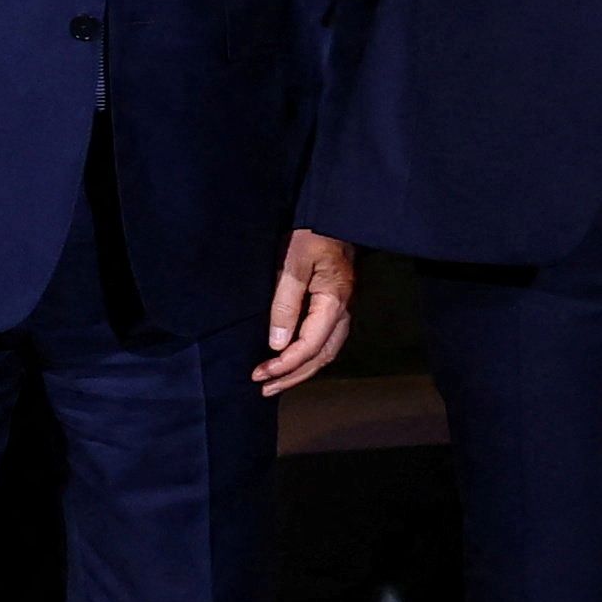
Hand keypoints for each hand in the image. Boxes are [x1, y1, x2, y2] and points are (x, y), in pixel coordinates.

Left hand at [255, 229, 357, 394]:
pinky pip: (323, 339)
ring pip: (325, 351)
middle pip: (321, 356)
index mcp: (334, 302)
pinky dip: (306, 356)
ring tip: (274, 382)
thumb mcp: (293, 263)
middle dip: (292, 375)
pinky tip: (290, 359)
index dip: (285, 364)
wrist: (332, 213)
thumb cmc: (312, 233)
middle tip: (263, 388)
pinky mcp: (332, 304)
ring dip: (300, 369)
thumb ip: (285, 303)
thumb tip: (276, 344)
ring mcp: (339, 308)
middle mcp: (341, 310)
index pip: (311, 345)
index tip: (260, 373)